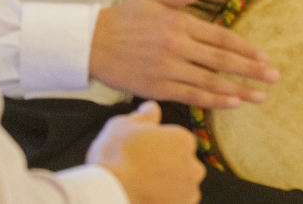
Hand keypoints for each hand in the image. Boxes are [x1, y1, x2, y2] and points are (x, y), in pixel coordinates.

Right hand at [87, 100, 204, 203]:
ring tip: (144, 186)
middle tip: (143, 170)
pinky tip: (148, 198)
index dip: (160, 145)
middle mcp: (193, 165)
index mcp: (183, 140)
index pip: (178, 140)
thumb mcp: (122, 125)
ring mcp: (189, 192)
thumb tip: (151, 108)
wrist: (109, 194)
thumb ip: (143, 115)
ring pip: (182, 186)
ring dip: (169, 186)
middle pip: (183, 163)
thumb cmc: (115, 157)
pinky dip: (166, 201)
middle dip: (168, 166)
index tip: (144, 151)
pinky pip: (177, 203)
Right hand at [89, 0, 278, 109]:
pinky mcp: (157, 87)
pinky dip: (212, 101)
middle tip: (273, 77)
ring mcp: (168, 69)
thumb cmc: (124, 18)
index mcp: (180, 23)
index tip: (263, 56)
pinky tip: (231, 104)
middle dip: (250, 70)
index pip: (221, 37)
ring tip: (259, 96)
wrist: (90, 43)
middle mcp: (177, 47)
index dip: (244, 48)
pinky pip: (190, 95)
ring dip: (237, 90)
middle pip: (221, 60)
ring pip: (210, 81)